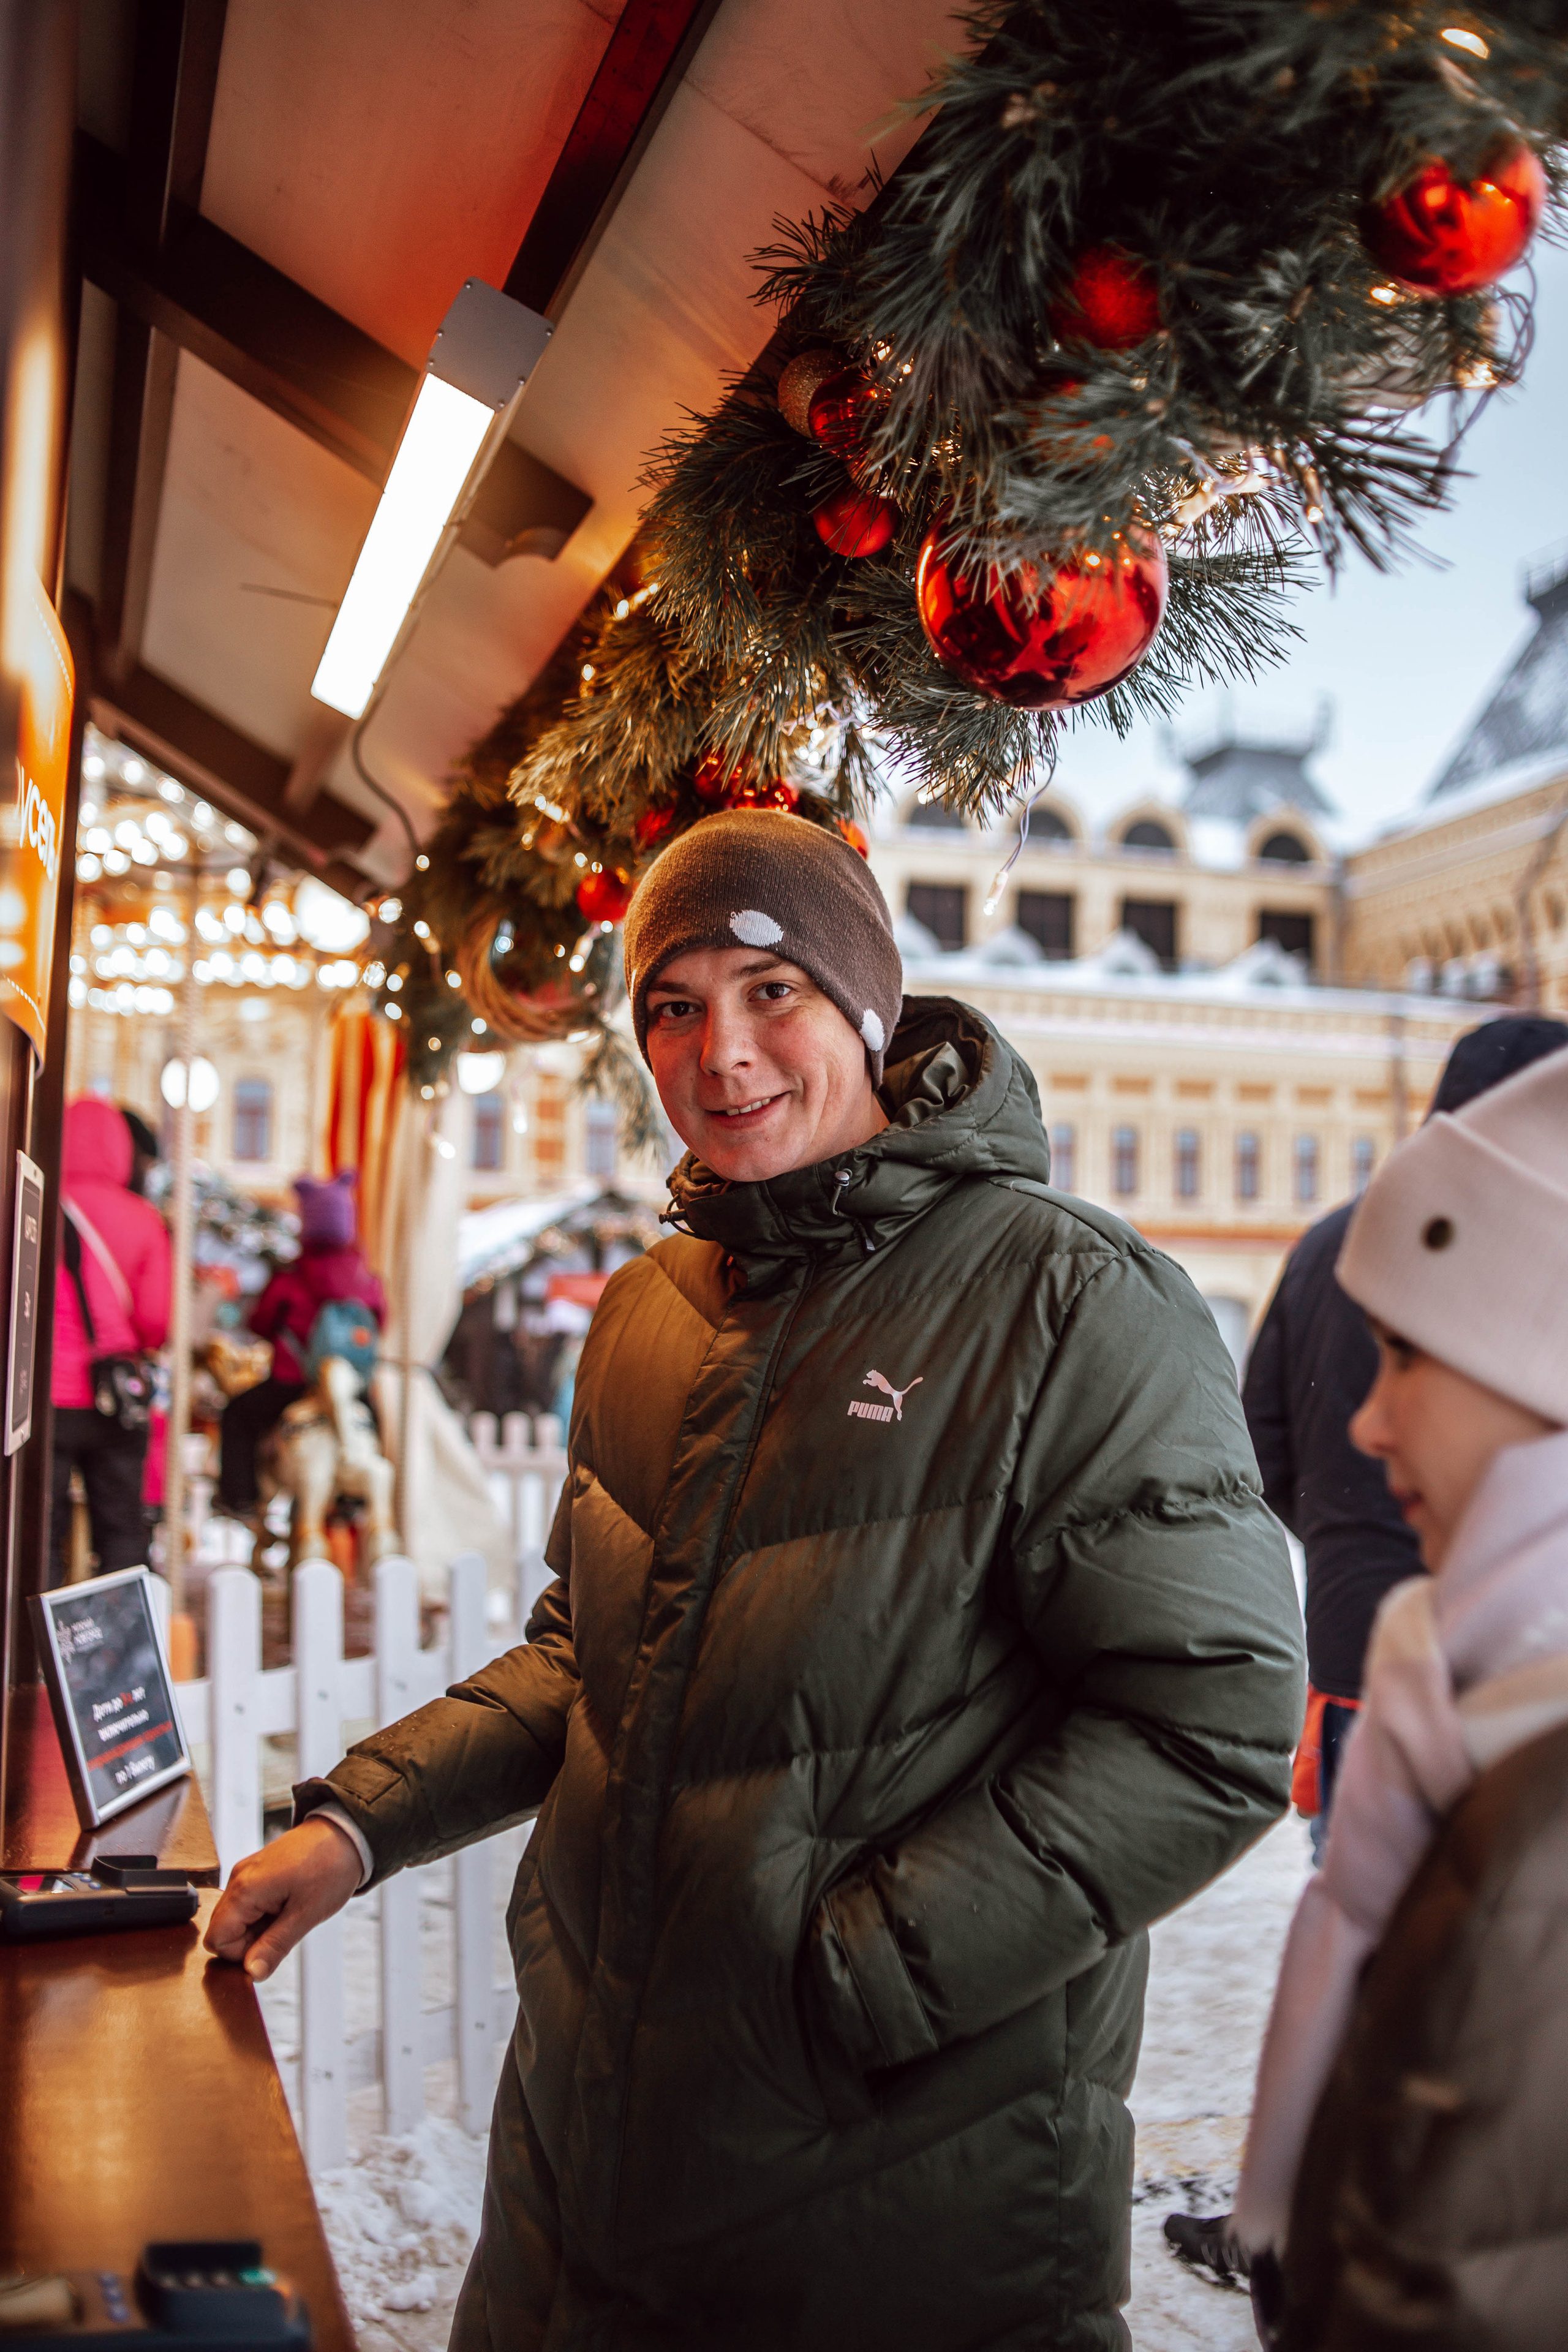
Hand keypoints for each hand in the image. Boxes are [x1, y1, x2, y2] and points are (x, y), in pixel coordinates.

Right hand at [204, 1814, 363, 1980]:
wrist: (346, 1834)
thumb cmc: (330, 1867)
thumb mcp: (306, 1914)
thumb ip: (275, 1946)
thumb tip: (252, 1973)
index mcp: (245, 1889)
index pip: (216, 1940)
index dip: (240, 1953)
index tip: (271, 1945)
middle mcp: (238, 1879)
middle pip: (223, 1930)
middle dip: (250, 1941)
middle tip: (285, 1926)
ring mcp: (246, 1874)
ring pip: (236, 1920)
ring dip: (259, 1928)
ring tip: (289, 1912)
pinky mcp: (256, 1873)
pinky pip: (248, 1906)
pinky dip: (264, 1914)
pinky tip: (287, 1904)